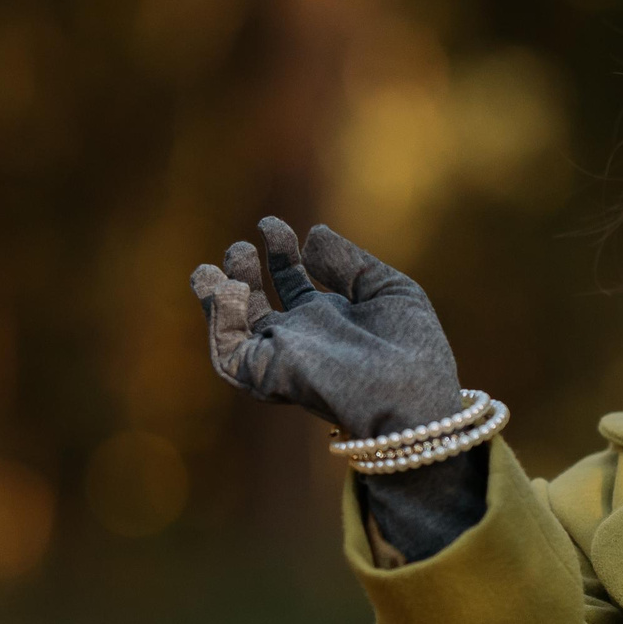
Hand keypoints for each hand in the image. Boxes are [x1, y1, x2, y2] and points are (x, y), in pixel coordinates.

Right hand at [189, 217, 462, 439]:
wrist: (412, 399)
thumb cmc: (413, 352)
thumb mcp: (390, 291)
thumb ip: (349, 262)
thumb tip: (311, 235)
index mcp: (330, 318)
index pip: (292, 281)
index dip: (280, 250)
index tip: (270, 224)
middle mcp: (303, 338)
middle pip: (257, 304)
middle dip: (243, 271)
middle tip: (241, 247)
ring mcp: (283, 357)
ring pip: (234, 330)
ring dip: (217, 297)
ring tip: (209, 269)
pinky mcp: (268, 376)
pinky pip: (229, 354)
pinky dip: (221, 320)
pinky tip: (232, 290)